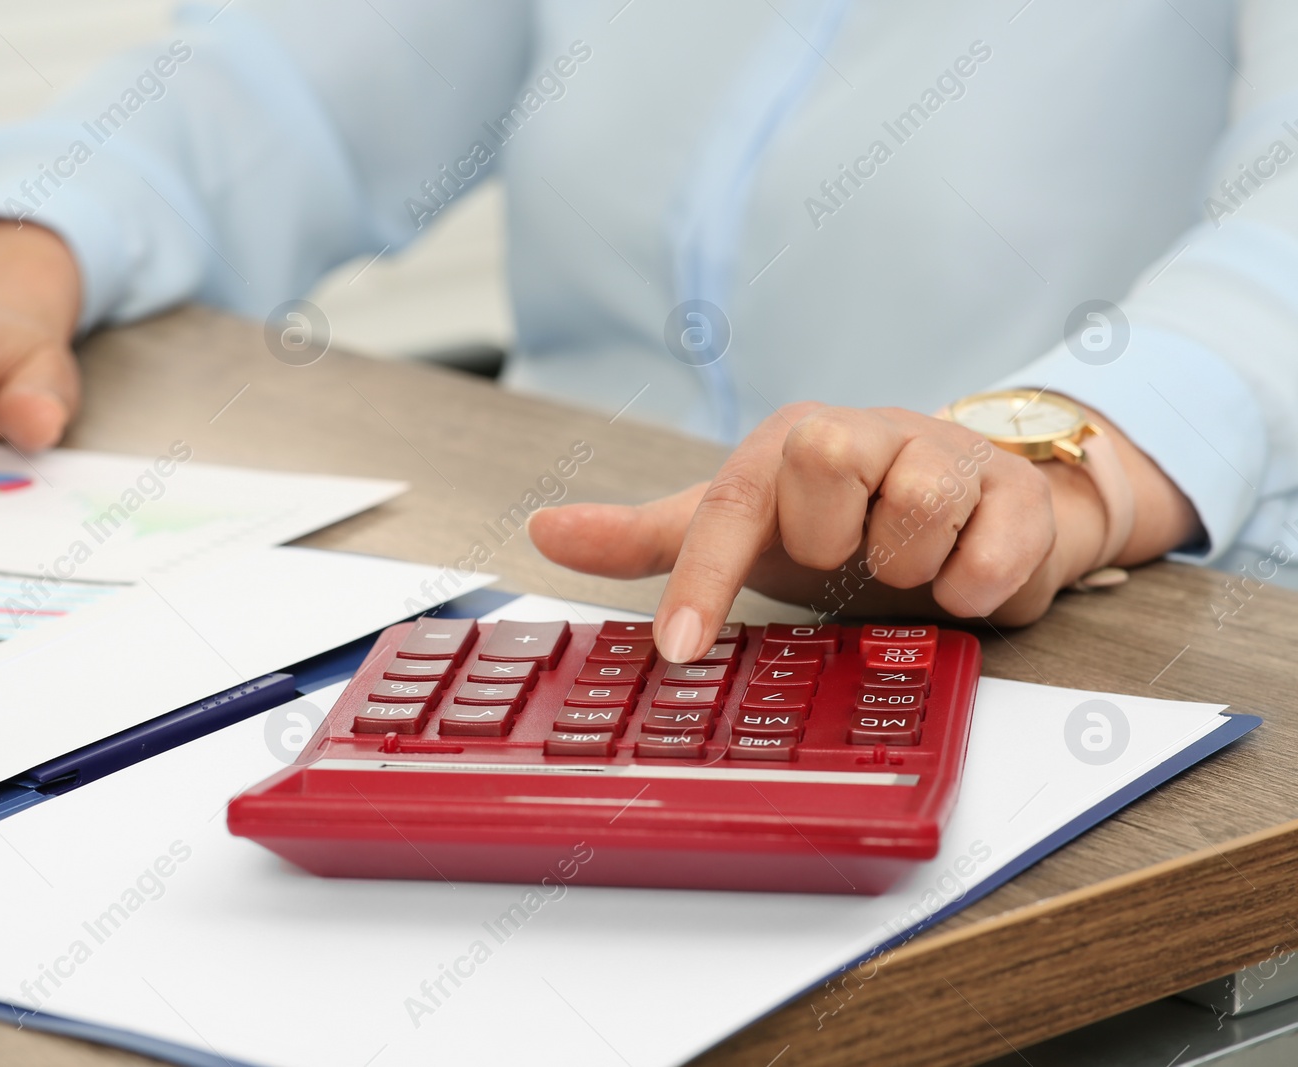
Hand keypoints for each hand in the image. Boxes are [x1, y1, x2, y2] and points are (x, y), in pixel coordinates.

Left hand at [529, 402, 1198, 661]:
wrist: (975, 515)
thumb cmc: (843, 525)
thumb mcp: (746, 535)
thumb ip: (649, 540)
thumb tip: (542, 530)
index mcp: (788, 446)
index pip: (729, 504)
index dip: (699, 579)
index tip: (675, 652)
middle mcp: (863, 433)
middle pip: (827, 459)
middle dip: (836, 538)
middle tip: (849, 561)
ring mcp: (943, 453)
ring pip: (919, 501)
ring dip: (909, 563)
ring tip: (910, 571)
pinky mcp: (1013, 491)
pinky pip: (995, 540)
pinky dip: (976, 583)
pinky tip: (965, 585)